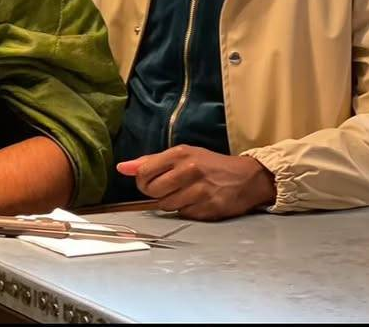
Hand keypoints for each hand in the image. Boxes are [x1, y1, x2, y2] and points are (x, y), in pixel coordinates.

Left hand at [116, 146, 275, 219]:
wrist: (246, 177)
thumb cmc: (210, 164)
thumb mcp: (182, 154)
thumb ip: (151, 161)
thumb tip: (122, 168)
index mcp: (180, 154)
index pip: (144, 172)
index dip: (141, 181)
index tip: (149, 181)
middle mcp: (189, 170)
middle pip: (153, 191)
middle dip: (155, 193)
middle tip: (167, 188)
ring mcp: (200, 191)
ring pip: (166, 206)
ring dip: (170, 203)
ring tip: (184, 194)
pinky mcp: (208, 209)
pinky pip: (183, 215)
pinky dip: (185, 211)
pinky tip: (196, 202)